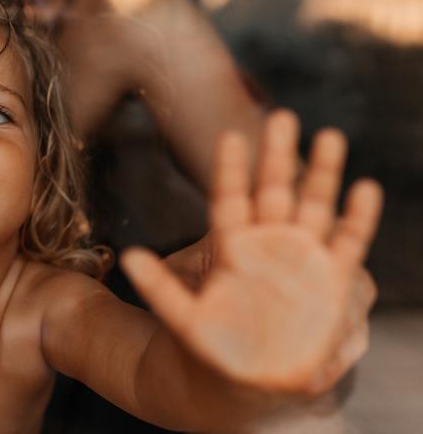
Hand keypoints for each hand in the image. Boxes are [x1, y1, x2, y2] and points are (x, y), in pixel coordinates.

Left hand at [122, 110, 382, 393]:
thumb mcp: (184, 318)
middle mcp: (268, 241)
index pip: (229, 197)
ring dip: (322, 173)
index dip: (229, 169)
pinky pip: (348, 242)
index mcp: (231, 244)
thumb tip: (127, 256)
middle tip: (281, 115)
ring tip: (327, 135)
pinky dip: (357, 217)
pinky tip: (363, 188)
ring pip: (314, 205)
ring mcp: (301, 256)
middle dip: (277, 154)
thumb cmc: (216, 346)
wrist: (251, 376)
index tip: (229, 137)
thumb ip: (159, 287)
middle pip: (274, 189)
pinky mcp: (332, 278)